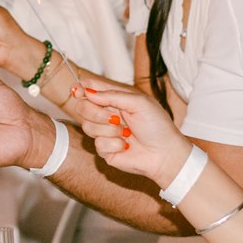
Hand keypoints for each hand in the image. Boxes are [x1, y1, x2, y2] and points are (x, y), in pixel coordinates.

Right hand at [75, 81, 191, 186]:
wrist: (165, 154)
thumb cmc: (157, 126)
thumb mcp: (139, 103)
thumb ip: (112, 95)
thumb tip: (88, 92)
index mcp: (115, 99)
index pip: (90, 88)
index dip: (80, 88)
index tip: (78, 92)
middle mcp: (107, 114)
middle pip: (82, 107)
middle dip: (96, 113)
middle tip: (116, 118)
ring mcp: (104, 132)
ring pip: (87, 126)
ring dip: (109, 130)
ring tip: (127, 133)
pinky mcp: (105, 150)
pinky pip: (97, 144)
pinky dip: (114, 144)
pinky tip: (126, 146)